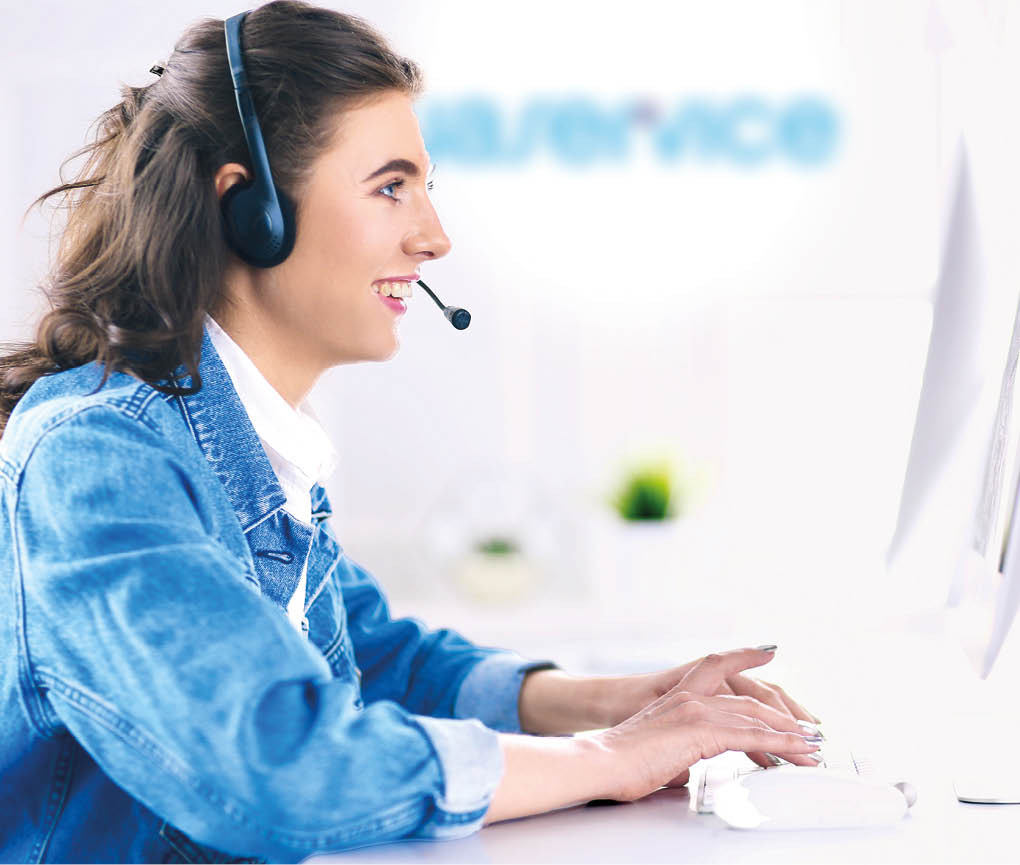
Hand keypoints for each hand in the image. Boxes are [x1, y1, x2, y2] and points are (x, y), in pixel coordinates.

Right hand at [592, 648, 821, 800]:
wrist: (601, 761)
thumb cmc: (620, 761)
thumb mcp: (655, 748)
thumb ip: (677, 750)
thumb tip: (684, 766)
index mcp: (679, 696)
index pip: (720, 669)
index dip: (745, 657)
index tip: (768, 650)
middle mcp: (691, 696)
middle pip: (750, 697)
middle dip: (785, 715)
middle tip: (810, 729)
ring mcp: (697, 709)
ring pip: (757, 717)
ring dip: (791, 735)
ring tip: (813, 748)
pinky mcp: (702, 729)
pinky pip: (752, 735)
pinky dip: (781, 744)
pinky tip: (798, 751)